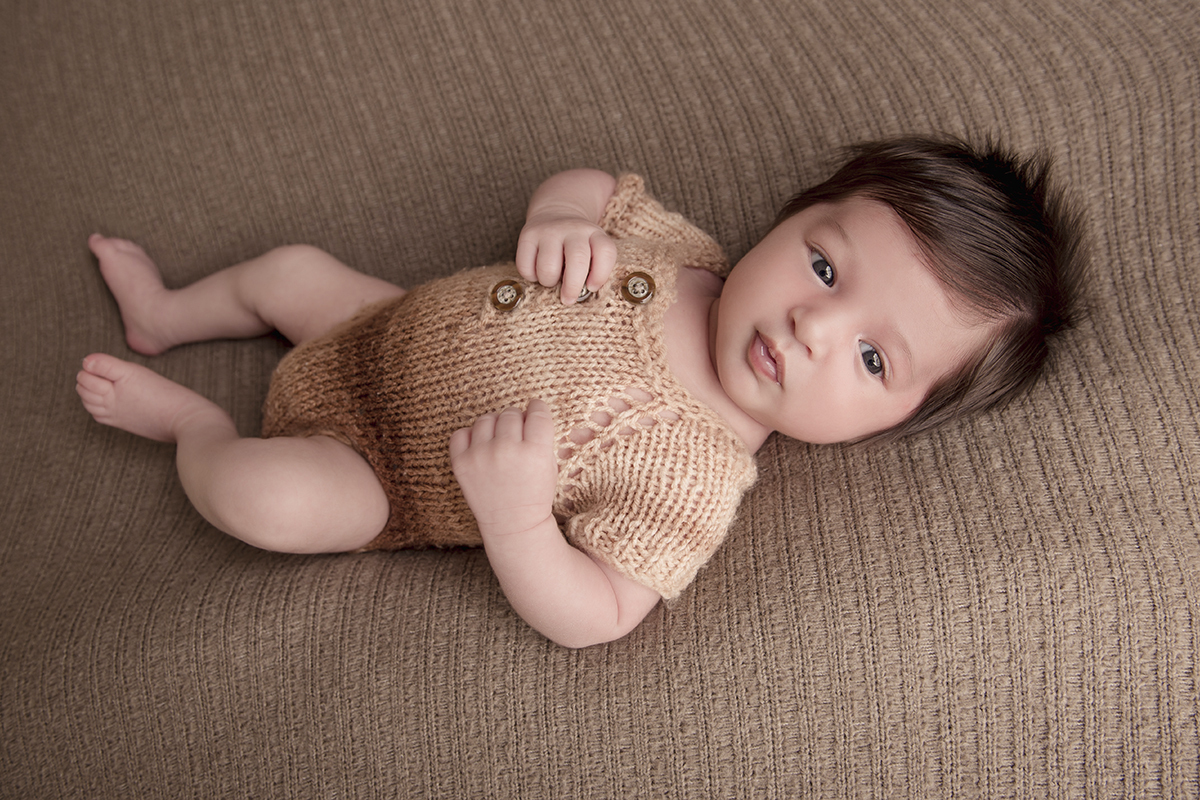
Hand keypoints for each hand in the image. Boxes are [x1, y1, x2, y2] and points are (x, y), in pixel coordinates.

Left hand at [449, 399, 558, 537]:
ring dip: (494, 427)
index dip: (537, 409)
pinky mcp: (461, 463)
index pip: (537, 412)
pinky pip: (461, 433)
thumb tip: (526, 411)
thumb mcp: (550, 465)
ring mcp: (481, 456)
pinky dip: (470, 437)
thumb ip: (540, 437)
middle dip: (517, 421)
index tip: (535, 412)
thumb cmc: (534, 493)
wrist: (513, 524)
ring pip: (487, 419)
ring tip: (498, 442)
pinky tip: (480, 448)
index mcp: (535, 451)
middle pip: (511, 414)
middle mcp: (507, 450)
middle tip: (517, 437)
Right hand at [516, 212, 616, 304]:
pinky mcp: (527, 235)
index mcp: (594, 234)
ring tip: (552, 279)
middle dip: (572, 287)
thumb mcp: (592, 250)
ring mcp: (549, 231)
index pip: (605, 252)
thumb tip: (582, 296)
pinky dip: (531, 276)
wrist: (555, 213)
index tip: (592, 287)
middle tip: (568, 299)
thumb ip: (593, 269)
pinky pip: (525, 266)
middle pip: (577, 261)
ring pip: (548, 267)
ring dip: (549, 281)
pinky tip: (537, 271)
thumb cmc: (576, 245)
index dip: (600, 275)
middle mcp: (573, 229)